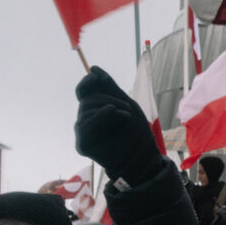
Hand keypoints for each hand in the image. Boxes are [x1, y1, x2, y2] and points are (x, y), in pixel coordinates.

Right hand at [75, 66, 162, 186]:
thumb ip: (110, 87)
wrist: (143, 156)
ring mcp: (83, 132)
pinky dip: (100, 117)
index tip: (95, 77)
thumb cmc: (137, 132)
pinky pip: (84, 125)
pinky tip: (112, 113)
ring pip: (86, 110)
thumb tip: (93, 68)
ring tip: (126, 118)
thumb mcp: (127, 104)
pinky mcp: (82, 145)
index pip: (83, 91)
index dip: (87, 82)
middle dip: (109, 98)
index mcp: (97, 109)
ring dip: (110, 108)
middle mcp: (87, 119)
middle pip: (87, 99)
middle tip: (127, 110)